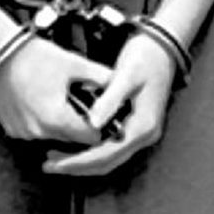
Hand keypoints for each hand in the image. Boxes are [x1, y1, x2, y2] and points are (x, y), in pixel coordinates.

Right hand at [0, 36, 110, 146]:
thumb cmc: (32, 56)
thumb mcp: (72, 63)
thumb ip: (99, 75)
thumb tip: (118, 81)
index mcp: (57, 118)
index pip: (90, 136)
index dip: (98, 125)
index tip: (97, 114)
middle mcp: (39, 130)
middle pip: (71, 137)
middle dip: (77, 122)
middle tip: (76, 100)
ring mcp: (23, 132)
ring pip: (52, 135)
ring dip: (58, 122)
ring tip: (55, 96)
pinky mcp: (12, 129)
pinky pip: (34, 131)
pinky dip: (39, 120)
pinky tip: (39, 100)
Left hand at [43, 32, 175, 176]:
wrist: (162, 47)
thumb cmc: (146, 57)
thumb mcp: (126, 75)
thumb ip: (110, 99)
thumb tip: (92, 123)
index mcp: (143, 125)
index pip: (108, 152)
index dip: (81, 160)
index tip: (59, 162)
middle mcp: (144, 135)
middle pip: (108, 161)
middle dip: (78, 166)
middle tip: (51, 164)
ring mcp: (140, 132)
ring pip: (109, 157)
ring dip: (84, 161)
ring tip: (58, 158)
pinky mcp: (134, 126)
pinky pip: (111, 146)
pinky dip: (92, 149)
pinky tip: (75, 144)